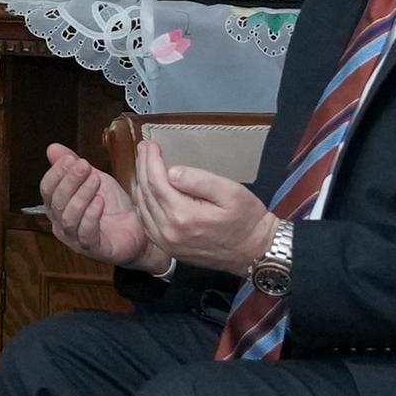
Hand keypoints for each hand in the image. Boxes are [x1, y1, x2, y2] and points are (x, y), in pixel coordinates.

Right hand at [37, 139, 162, 272]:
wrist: (139, 229)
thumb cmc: (113, 207)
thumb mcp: (93, 179)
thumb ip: (73, 166)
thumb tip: (52, 148)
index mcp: (58, 207)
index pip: (47, 189)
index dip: (57, 173)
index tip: (70, 158)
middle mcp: (62, 225)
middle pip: (56, 202)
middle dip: (70, 181)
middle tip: (84, 166)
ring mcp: (75, 239)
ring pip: (68, 217)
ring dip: (81, 195)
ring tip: (95, 180)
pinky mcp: (93, 249)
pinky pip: (86, 232)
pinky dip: (91, 215)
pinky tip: (100, 201)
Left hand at [133, 144, 280, 276]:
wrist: (254, 251)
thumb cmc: (246, 219)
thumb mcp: (231, 192)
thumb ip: (200, 181)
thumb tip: (172, 172)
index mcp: (184, 215)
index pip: (157, 182)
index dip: (151, 160)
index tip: (151, 144)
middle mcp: (170, 232)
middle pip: (147, 194)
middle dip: (143, 167)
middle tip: (144, 149)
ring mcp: (168, 243)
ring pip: (144, 209)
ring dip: (141, 184)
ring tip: (144, 164)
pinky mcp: (170, 249)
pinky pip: (148, 224)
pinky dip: (144, 204)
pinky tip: (147, 191)